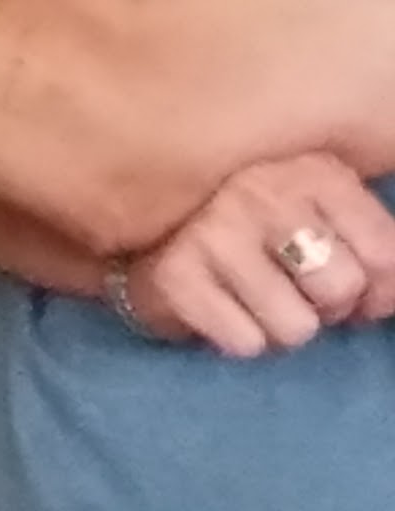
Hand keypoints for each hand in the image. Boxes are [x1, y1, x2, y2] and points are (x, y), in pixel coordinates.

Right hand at [121, 152, 394, 356]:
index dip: (370, 288)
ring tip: (245, 290)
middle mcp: (263, 190)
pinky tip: (212, 298)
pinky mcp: (177, 274)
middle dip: (319, 305)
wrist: (140, 221)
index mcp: (309, 167)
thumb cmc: (247, 221)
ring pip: (296, 329)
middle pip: (341, 290)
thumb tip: (387, 297)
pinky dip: (233, 334)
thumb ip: (367, 247)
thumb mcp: (316, 212)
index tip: (332, 275)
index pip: (385, 255)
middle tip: (282, 281)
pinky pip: (246, 343)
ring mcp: (215, 229)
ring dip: (275, 325)